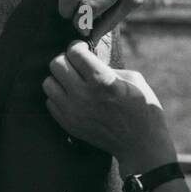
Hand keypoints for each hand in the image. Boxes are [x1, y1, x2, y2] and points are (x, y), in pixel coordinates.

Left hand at [43, 40, 174, 173]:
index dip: (78, 46)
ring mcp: (73, 111)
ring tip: (73, 81)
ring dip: (59, 78)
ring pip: (48, 83)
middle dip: (67, 60)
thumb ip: (107, 66)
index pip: (74, 52)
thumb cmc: (142, 108)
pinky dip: (58, 96)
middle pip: (56, 64)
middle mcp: (83, 95)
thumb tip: (89, 60)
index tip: (83, 49)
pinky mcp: (68, 124)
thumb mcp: (133, 78)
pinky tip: (72, 97)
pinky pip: (50, 102)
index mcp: (101, 80)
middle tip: (77, 64)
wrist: (140, 144)